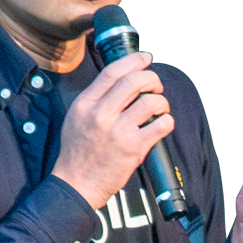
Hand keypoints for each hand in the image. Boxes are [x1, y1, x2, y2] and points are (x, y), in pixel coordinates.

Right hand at [51, 52, 173, 208]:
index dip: (133, 60)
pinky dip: (167, 121)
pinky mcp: (133, 148)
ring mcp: (118, 131)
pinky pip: (160, 125)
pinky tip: (162, 124)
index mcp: (86, 103)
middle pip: (134, 81)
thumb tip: (120, 82)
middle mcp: (101, 114)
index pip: (112, 72)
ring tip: (159, 107)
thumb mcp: (76, 116)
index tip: (144, 58)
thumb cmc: (77, 152)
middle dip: (151, 78)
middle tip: (154, 85)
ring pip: (151, 101)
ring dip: (161, 101)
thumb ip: (95, 98)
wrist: (76, 184)